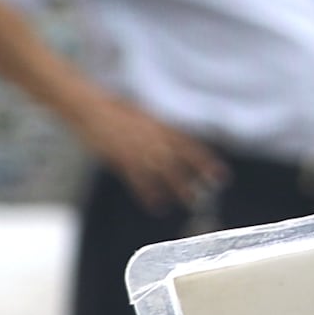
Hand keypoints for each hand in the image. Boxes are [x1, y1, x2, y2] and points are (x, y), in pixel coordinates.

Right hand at [73, 87, 220, 212]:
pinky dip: (148, 194)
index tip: (222, 174)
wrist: (91, 108)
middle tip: (209, 193)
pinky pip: (138, 180)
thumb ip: (161, 130)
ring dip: (177, 188)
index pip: (192, 147)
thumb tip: (176, 141)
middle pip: (181, 162)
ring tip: (190, 201)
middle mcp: (155, 139)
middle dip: (195, 178)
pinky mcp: (121, 159)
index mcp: (163, 128)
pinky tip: (156, 206)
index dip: (207, 162)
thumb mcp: (146, 117)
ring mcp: (138, 150)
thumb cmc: (117, 111)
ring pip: (163, 173)